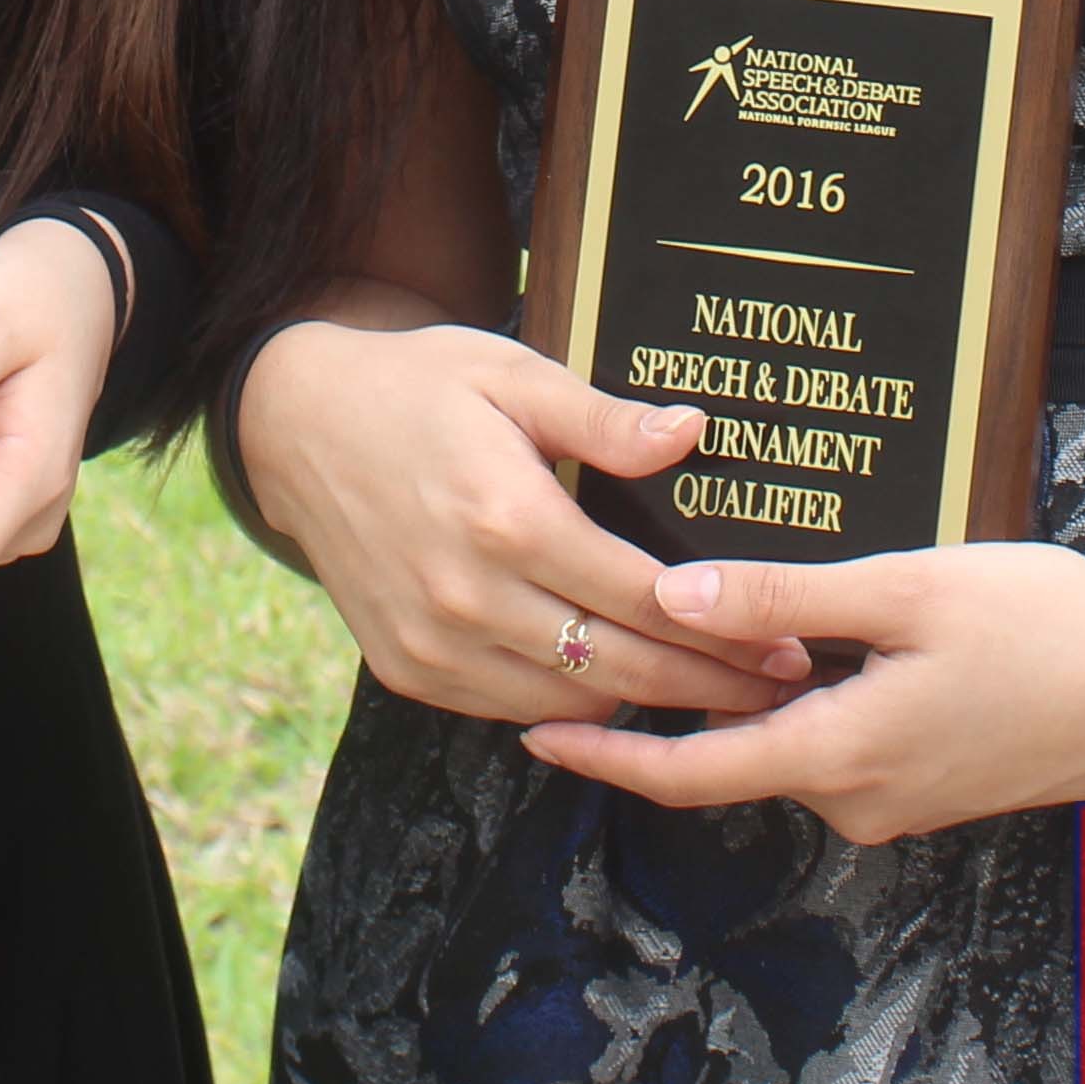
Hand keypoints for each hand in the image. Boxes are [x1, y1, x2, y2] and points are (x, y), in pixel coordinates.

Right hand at [235, 318, 811, 724]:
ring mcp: (433, 642)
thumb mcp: (512, 374)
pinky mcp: (407, 668)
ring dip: (643, 703)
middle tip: (776, 687)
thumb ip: (603, 417)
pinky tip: (612, 685)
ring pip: (569, 704)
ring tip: (711, 692)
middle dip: (708, 685)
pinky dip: (566, 705)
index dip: (727, 630)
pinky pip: (510, 709)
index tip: (787, 644)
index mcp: (508, 518)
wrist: (296, 426)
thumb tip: (692, 432)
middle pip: (619, 667)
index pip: (646, 599)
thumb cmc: (419, 387)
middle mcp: (469, 595)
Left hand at [523, 544, 1084, 840]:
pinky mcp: (932, 781)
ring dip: (744, 690)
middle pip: (731, 753)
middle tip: (611, 621)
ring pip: (787, 742)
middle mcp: (860, 799)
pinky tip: (809, 631)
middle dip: (669, 699)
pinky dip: (802, 696)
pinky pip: (837, 743)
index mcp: (840, 757)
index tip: (535, 733)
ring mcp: (900, 798)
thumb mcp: (908, 590)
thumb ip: (786, 601)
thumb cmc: (1052, 629)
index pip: (688, 773)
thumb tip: (672, 597)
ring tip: (709, 606)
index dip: (604, 756)